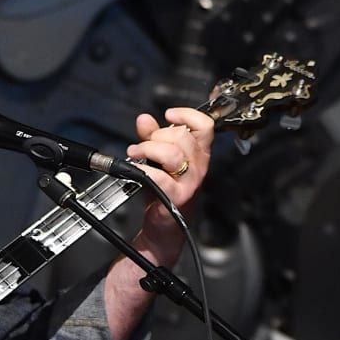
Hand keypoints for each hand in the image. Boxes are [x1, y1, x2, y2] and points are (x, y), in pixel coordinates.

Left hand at [124, 106, 214, 265]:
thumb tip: (144, 119)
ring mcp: (190, 181)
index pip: (204, 125)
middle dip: (157, 135)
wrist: (163, 225)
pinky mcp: (177, 196)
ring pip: (173, 153)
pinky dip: (144, 169)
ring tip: (134, 153)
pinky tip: (136, 169)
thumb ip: (152, 137)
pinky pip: (161, 176)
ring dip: (148, 149)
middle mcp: (198, 166)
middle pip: (182, 136)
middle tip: (143, 145)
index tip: (169, 114)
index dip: (187, 115)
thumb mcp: (157, 159)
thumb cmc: (163, 192)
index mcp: (198, 153)